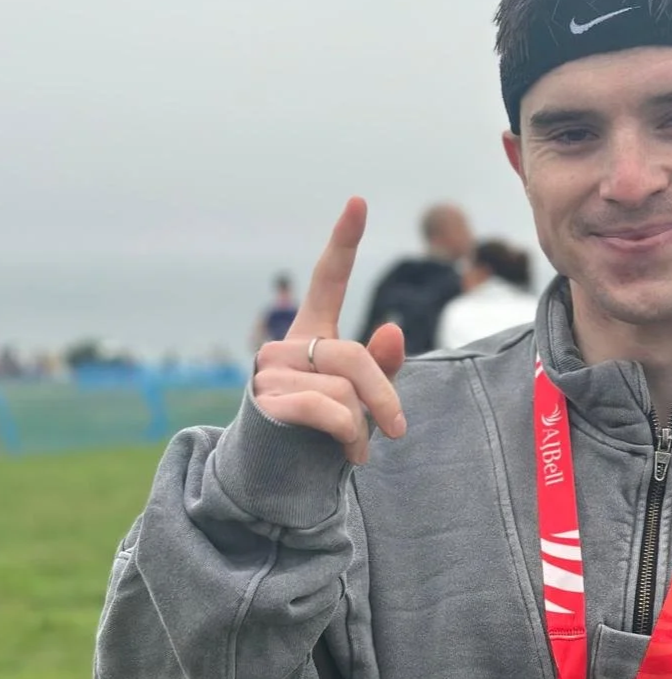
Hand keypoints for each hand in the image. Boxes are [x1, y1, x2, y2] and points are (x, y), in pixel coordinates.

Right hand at [252, 198, 406, 464]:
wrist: (277, 477)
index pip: (328, 280)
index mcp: (311, 335)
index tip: (358, 201)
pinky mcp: (268, 400)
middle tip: (396, 429)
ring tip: (353, 447)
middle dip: (384, 397)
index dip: (343, 241)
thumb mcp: (361, 400)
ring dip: (362, 427)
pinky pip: (330, 411)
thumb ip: (380, 368)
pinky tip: (346, 453)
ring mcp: (271, 371)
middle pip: (355, 356)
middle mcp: (285, 345)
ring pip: (345, 390)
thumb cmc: (322, 435)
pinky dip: (349, 437)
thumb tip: (393, 330)